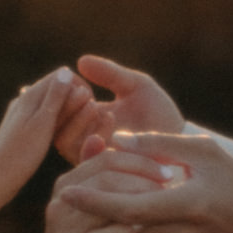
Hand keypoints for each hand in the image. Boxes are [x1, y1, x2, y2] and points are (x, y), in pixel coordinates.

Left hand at [0, 69, 93, 225]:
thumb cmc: (21, 154)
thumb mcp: (42, 124)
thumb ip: (55, 98)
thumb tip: (66, 71)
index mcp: (30, 96)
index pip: (61, 76)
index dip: (80, 86)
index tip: (92, 105)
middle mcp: (24, 101)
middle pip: (57, 89)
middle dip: (76, 100)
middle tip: (92, 119)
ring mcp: (22, 115)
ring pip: (52, 105)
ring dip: (69, 113)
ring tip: (83, 130)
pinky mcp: (22, 130)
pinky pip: (46, 119)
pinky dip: (59, 124)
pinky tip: (67, 137)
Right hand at [34, 153, 170, 232]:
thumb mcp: (94, 208)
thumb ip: (103, 178)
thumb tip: (113, 144)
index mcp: (68, 184)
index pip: (106, 157)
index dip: (139, 159)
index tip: (169, 168)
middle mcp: (62, 201)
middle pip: (105, 176)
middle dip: (142, 176)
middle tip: (172, 184)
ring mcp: (63, 228)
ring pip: (102, 203)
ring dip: (138, 200)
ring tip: (165, 203)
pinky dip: (125, 231)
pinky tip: (146, 228)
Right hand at [53, 55, 183, 164]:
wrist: (179, 141)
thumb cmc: (157, 111)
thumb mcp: (135, 85)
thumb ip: (110, 74)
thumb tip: (80, 61)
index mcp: (83, 115)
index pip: (57, 104)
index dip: (59, 90)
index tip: (73, 77)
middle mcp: (81, 137)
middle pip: (52, 123)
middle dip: (64, 105)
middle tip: (82, 91)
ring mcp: (89, 154)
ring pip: (63, 141)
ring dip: (75, 121)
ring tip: (94, 102)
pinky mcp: (101, 171)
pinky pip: (85, 159)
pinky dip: (91, 139)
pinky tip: (109, 119)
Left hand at [58, 131, 232, 232]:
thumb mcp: (206, 152)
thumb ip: (160, 144)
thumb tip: (117, 138)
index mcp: (192, 205)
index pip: (133, 207)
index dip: (97, 200)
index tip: (67, 190)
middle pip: (123, 226)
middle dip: (97, 208)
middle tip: (76, 190)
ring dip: (110, 222)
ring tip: (103, 201)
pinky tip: (130, 219)